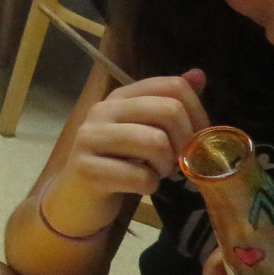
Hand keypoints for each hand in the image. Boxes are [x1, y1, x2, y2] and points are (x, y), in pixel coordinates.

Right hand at [41, 70, 207, 235]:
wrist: (75, 199)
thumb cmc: (115, 163)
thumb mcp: (143, 129)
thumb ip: (167, 103)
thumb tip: (198, 75)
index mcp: (120, 97)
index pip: (172, 86)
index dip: (197, 112)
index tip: (195, 137)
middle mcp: (102, 111)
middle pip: (168, 110)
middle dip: (184, 141)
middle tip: (175, 160)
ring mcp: (91, 139)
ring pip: (156, 142)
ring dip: (166, 165)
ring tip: (156, 172)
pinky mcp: (88, 169)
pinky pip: (140, 176)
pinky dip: (149, 186)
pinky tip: (139, 186)